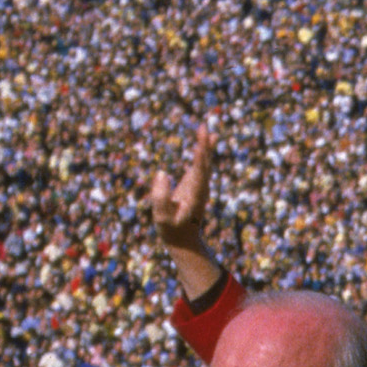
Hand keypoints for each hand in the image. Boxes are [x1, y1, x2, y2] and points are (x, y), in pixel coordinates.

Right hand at [146, 126, 213, 257]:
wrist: (183, 239)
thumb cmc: (171, 229)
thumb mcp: (162, 217)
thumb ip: (160, 197)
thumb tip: (162, 174)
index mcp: (195, 196)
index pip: (198, 174)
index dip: (200, 159)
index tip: (200, 144)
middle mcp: (201, 188)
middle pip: (204, 164)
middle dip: (204, 146)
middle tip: (203, 127)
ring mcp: (200, 185)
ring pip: (205, 162)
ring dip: (205, 145)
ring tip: (205, 128)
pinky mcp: (196, 183)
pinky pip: (201, 163)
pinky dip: (203, 150)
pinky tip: (206, 138)